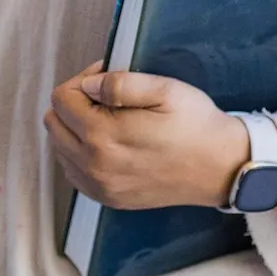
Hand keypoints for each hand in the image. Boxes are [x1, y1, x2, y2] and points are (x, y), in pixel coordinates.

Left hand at [45, 64, 250, 209]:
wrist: (222, 169)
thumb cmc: (196, 125)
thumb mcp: (164, 89)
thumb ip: (119, 84)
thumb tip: (88, 86)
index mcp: (104, 136)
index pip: (62, 98)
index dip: (83, 80)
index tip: (107, 77)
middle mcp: (94, 166)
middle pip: (54, 122)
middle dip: (74, 102)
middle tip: (106, 96)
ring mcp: (100, 186)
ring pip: (60, 147)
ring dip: (75, 128)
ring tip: (110, 118)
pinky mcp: (108, 198)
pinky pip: (73, 171)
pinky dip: (81, 152)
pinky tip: (108, 142)